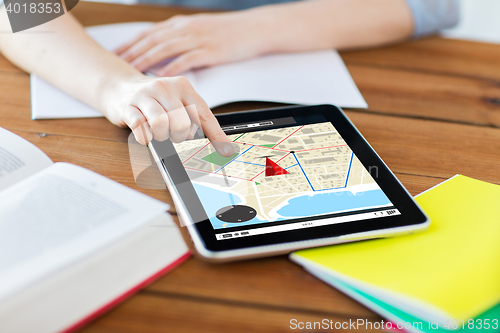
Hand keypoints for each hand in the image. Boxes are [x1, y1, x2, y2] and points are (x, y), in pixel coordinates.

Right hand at [103, 74, 233, 155]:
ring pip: (161, 123)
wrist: (119, 87)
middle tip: (173, 134)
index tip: (225, 151)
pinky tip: (146, 133)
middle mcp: (164, 87)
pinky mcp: (127, 106)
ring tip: (159, 133)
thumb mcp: (177, 102)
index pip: (204, 114)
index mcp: (182, 87)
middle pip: (182, 122)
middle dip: (179, 136)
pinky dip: (145, 137)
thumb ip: (197, 119)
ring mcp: (144, 96)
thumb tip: (221, 144)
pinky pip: (140, 127)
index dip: (216, 136)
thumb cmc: (155, 99)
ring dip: (162, 136)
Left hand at [115, 12, 267, 75]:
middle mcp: (185, 29)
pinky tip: (162, 76)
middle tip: (116, 65)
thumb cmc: (227, 32)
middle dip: (132, 52)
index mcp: (181, 25)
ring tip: (133, 71)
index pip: (149, 33)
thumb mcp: (198, 30)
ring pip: (165, 48)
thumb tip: (162, 53)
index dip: (131, 43)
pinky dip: (173, 67)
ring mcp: (198, 39)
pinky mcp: (210, 50)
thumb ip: (179, 39)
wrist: (253, 28)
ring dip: (147, 60)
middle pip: (152, 40)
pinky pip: (187, 59)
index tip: (115, 54)